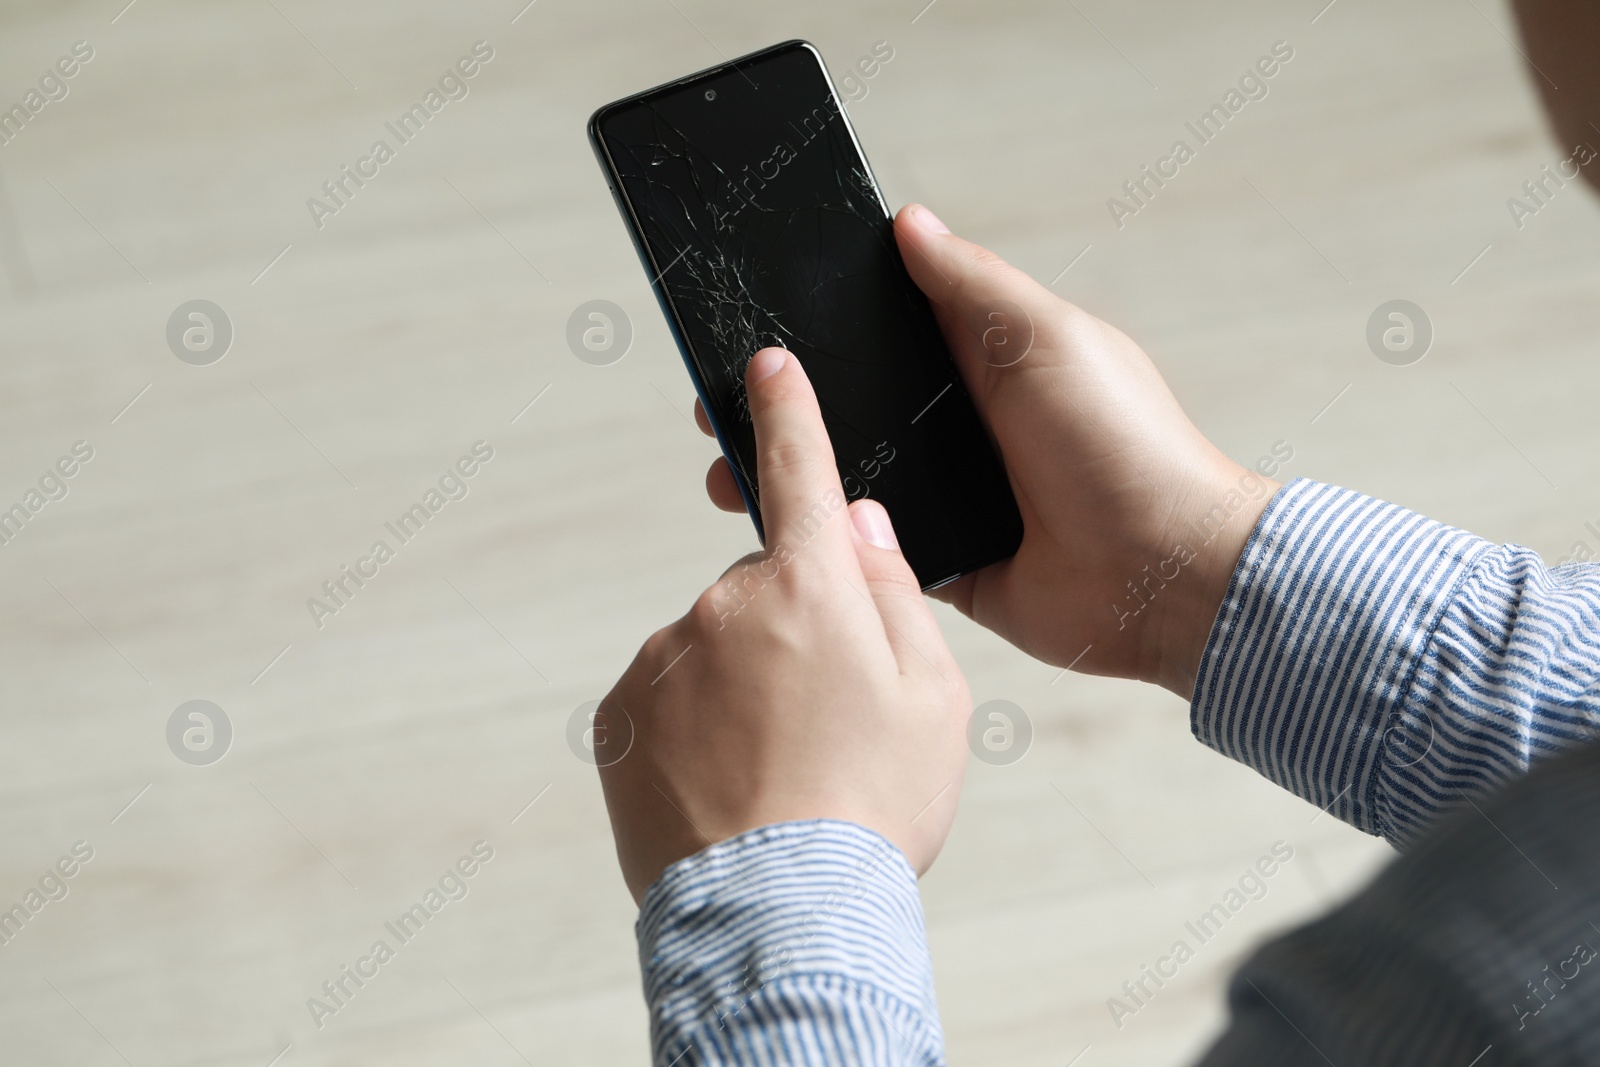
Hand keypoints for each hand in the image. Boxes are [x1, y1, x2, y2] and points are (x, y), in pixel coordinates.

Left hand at [600, 347, 970, 904]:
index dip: (788, 409)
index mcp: (811, 587)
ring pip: (717, 645)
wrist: (780, 914)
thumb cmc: (874, 808)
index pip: (800, 470)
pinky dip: (695, 726)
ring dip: (745, 684)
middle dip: (794, 627)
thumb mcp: (934, 698)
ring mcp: (664, 658)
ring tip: (780, 769)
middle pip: (766, 587)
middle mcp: (724, 604)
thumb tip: (855, 522)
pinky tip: (731, 783)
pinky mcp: (619, 714)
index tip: (768, 361)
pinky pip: (668, 695)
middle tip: (827, 719)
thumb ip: (894, 593)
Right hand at [697, 208, 1274, 698]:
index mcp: (986, 363)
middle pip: (856, 405)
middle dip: (789, 405)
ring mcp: (951, 497)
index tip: (760, 318)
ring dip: (795, 472)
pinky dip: (830, 540)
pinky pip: (871, 548)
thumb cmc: (1124, 446)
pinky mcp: (945, 561)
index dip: (826, 324)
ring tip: (727, 471)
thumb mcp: (1046, 339)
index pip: (889, 330)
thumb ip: (972, 285)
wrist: (1161, 575)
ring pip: (851, 476)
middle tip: (721, 402)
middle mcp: (962, 427)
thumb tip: (910, 222)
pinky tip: (780, 531)